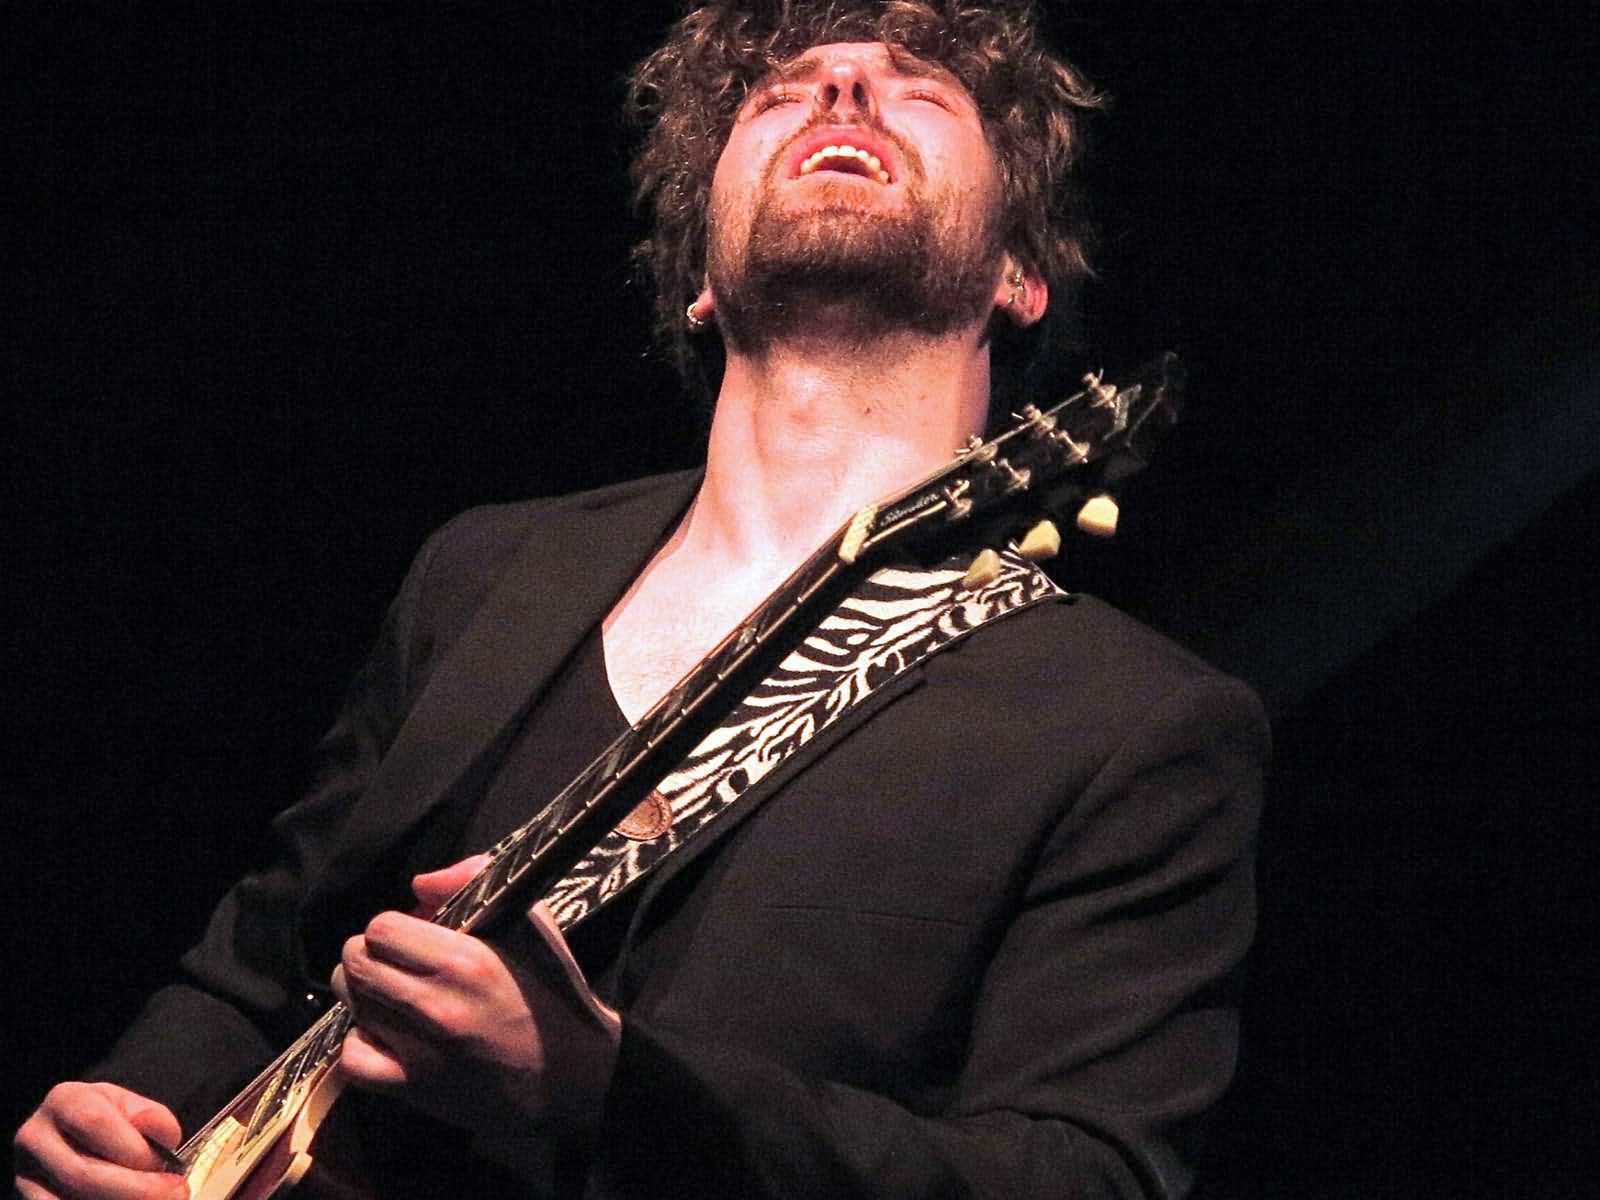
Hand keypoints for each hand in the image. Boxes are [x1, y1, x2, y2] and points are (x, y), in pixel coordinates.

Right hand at [14, 1081, 186, 1199]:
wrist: (76, 1138)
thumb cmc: (112, 1121)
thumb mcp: (132, 1107)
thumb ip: (152, 1118)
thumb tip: (165, 1138)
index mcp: (64, 1101)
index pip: (95, 1123)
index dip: (134, 1149)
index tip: (167, 1165)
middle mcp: (34, 1137)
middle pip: (82, 1173)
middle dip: (136, 1190)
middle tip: (176, 1194)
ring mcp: (25, 1176)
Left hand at [331, 855, 621, 1145]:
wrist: (573, 1073)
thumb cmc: (552, 991)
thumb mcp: (532, 923)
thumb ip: (475, 884)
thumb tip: (419, 884)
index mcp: (465, 959)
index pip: (382, 928)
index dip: (394, 925)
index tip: (414, 933)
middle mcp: (435, 1003)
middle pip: (354, 963)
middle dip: (371, 953)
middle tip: (397, 961)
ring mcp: (419, 1050)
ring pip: (352, 1004)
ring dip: (367, 993)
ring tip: (396, 995)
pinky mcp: (413, 1088)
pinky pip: (352, 1060)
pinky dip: (361, 1043)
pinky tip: (387, 1035)